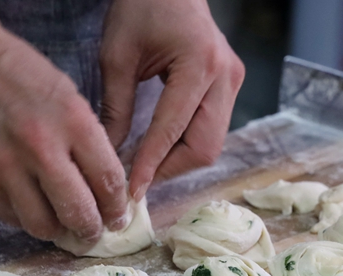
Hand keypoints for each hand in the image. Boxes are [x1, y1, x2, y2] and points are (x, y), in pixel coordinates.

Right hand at [0, 0, 126, 242]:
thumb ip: (88, 141)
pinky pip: (10, 215)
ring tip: (63, 225)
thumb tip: (106, 188)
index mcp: (72, 120)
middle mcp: (40, 146)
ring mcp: (5, 165)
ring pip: (42, 224)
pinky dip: (26, 219)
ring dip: (58, 232)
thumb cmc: (21, 73)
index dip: (116, 209)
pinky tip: (34, 209)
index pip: (107, 182)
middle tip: (94, 231)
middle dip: (91, 230)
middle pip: (77, 212)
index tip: (118, 218)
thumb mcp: (68, 95)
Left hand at [100, 0, 244, 199]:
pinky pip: (211, 129)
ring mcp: (232, 82)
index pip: (172, 129)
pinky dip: (185, 144)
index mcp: (199, 64)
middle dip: (170, 169)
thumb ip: (115, 108)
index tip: (131, 190)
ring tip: (146, 167)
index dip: (151, 164)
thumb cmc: (140, 7)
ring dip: (178, 160)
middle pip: (205, 147)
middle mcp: (225, 76)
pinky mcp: (230, 86)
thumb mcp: (117, 56)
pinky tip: (160, 149)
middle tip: (137, 180)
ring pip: (211, 143)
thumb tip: (109, 156)